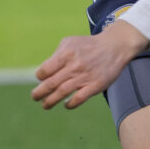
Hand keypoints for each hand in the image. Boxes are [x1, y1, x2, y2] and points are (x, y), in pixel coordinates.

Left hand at [32, 20, 148, 109]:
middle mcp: (74, 66)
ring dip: (50, 101)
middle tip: (35, 97)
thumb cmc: (88, 45)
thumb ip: (56, 55)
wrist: (114, 46)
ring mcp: (85, 77)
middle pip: (51, 83)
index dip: (40, 77)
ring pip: (62, 93)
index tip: (42, 79)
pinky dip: (70, 104)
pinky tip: (66, 105)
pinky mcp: (96, 85)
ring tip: (45, 105)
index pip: (45, 70)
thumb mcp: (70, 42)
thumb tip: (43, 72)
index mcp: (66, 54)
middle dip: (39, 93)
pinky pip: (79, 99)